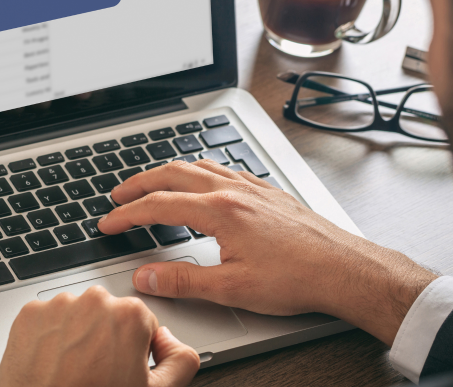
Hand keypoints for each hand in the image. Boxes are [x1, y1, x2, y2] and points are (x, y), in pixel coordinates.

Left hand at [0, 286, 199, 386]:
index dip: (134, 348)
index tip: (121, 367)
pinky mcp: (29, 314)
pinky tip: (52, 363)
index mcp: (129, 315)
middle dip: (105, 338)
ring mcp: (58, 306)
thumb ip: (181, 360)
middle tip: (97, 373)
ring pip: (76, 314)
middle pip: (107, 314)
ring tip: (72, 370)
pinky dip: (49, 337)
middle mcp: (94, 301)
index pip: (141, 322)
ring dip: (76, 335)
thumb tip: (170, 341)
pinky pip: (47, 319)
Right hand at [99, 160, 436, 344]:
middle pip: (172, 174)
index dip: (127, 215)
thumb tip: (145, 278)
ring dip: (167, 172)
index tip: (108, 223)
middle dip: (139, 183)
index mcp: (219, 211)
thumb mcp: (232, 288)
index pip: (158, 206)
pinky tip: (202, 180)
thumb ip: (182, 281)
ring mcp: (252, 187)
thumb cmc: (298, 278)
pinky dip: (199, 170)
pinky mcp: (267, 192)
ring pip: (198, 166)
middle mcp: (233, 191)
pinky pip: (223, 168)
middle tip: (117, 195)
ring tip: (151, 183)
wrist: (344, 269)